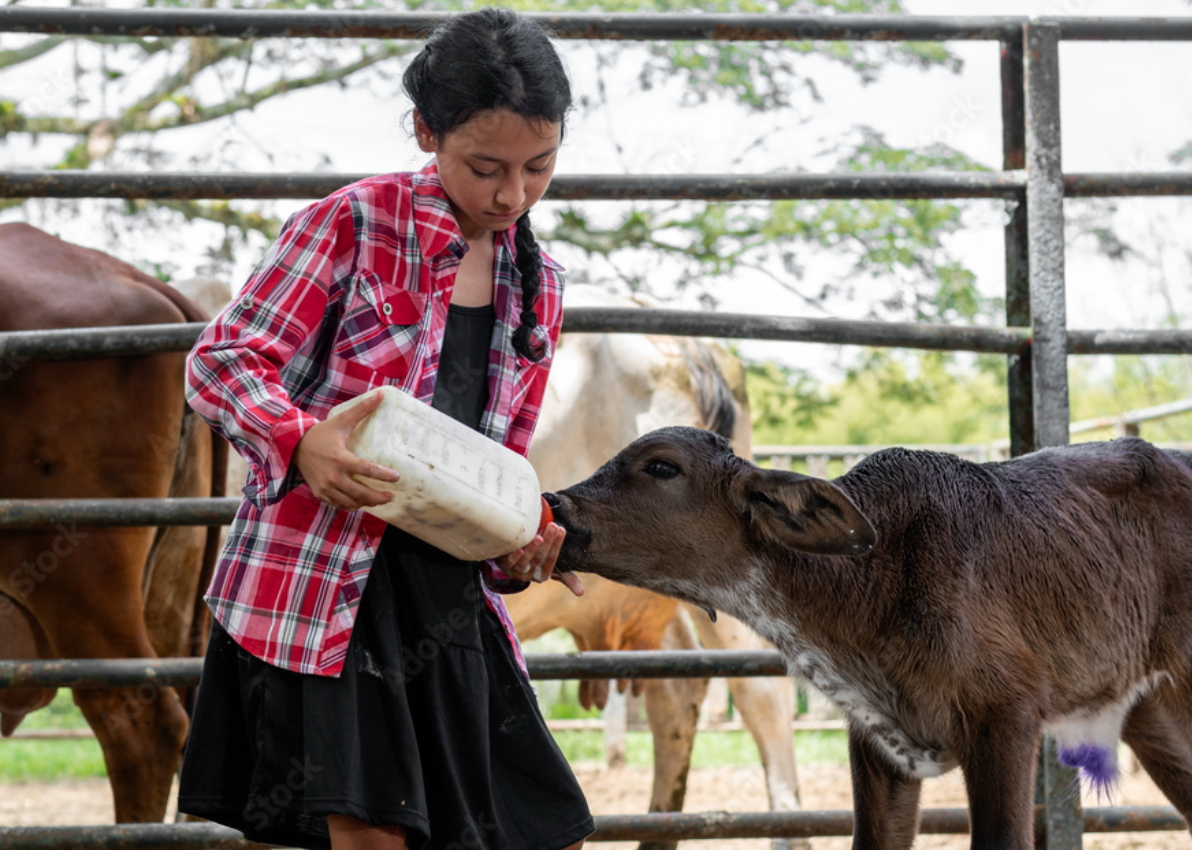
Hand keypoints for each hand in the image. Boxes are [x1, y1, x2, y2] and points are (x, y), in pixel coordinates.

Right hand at [292, 390, 400, 510]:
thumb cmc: (322, 433)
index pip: (367, 470)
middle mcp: (333, 476)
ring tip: (380, 499)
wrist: (295, 446)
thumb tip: (382, 394)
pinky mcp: (320, 494)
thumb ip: (362, 409)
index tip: (397, 477)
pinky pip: (340, 505)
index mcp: (341, 459)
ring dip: (368, 502)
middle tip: (392, 495)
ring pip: (352, 502)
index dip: (384, 476)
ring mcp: (326, 488)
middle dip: (379, 497)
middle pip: (362, 493)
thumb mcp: (342, 420)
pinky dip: (352, 505)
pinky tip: (362, 502)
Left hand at [494, 523, 584, 596]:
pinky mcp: (503, 566)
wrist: (511, 563)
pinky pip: (509, 563)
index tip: (562, 529)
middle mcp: (529, 575)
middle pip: (540, 558)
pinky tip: (518, 549)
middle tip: (553, 526)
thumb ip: (567, 578)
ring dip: (532, 550)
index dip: (557, 545)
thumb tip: (582, 593)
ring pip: (525, 561)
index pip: (552, 559)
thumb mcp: (551, 569)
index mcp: (543, 575)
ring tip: (539, 537)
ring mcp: (515, 571)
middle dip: (548, 542)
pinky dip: (514, 557)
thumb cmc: (536, 563)